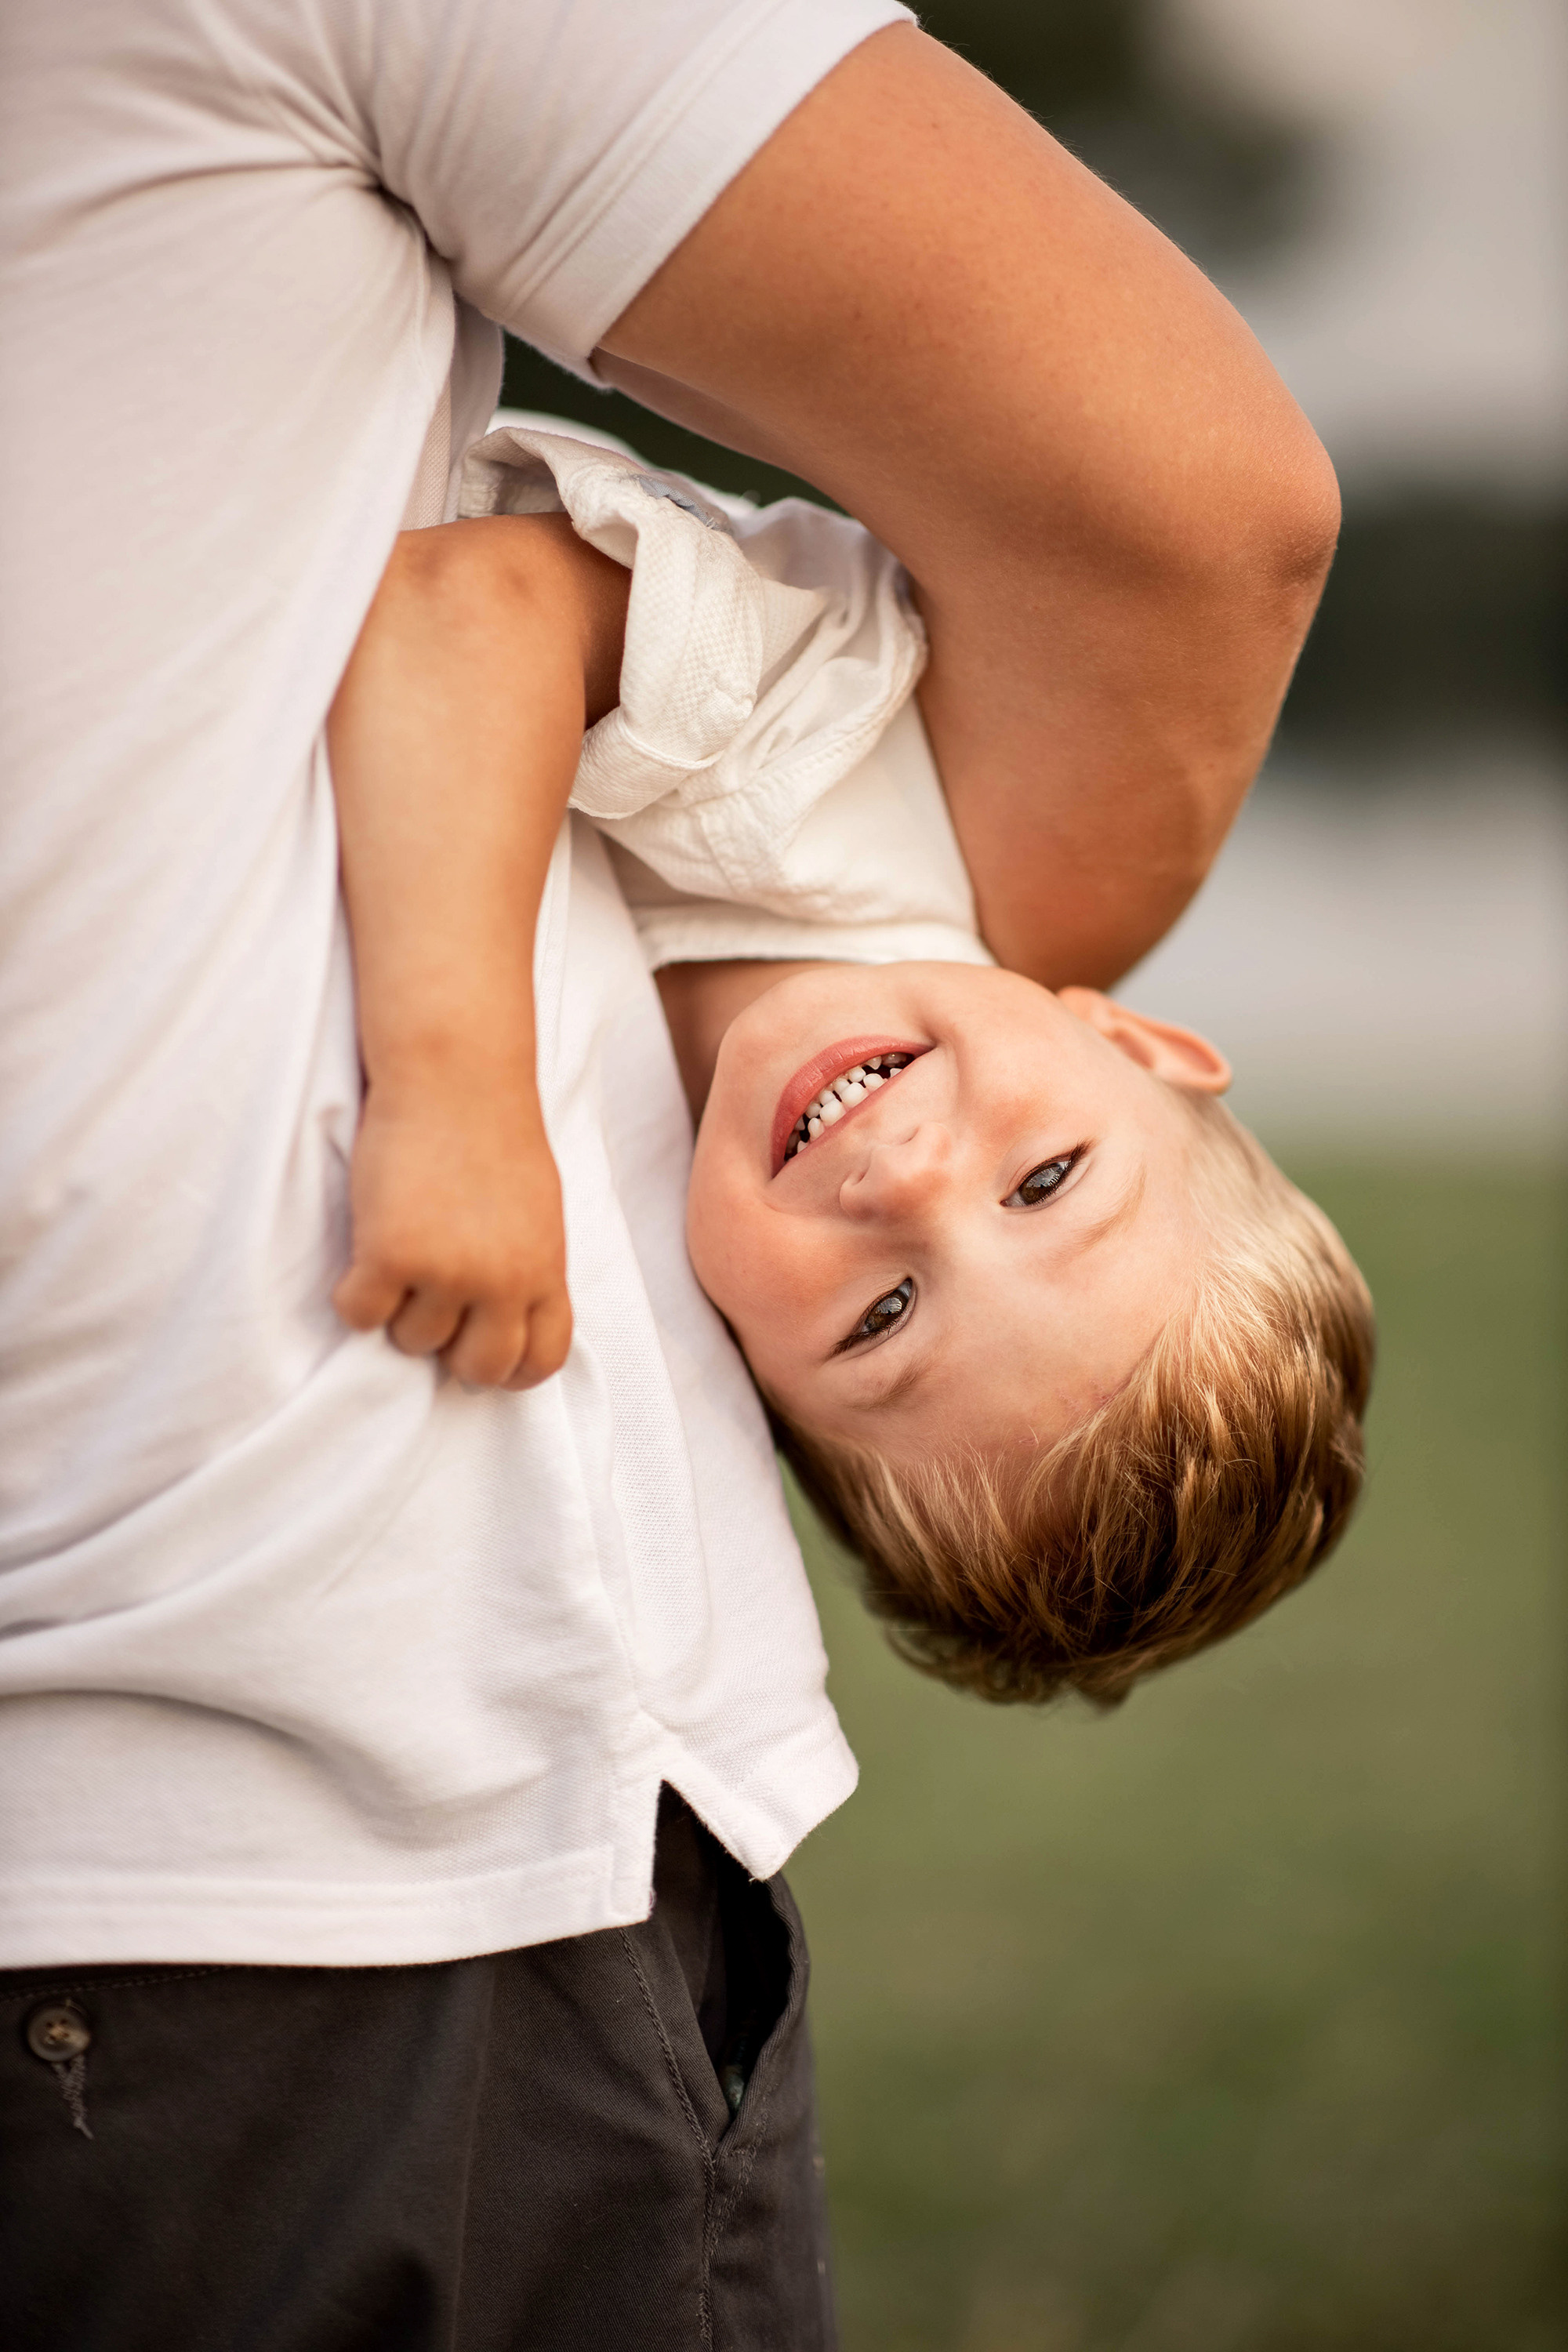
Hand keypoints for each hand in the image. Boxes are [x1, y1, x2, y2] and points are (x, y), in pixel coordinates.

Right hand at [332, 1068, 571, 1390]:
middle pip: (479, 1369)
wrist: (455, 1074)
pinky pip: (361, 1315)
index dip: (512, 1369)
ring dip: (398, 1310)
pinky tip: (361, 1258)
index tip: (483, 1356)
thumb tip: (508, 1317)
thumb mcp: (537, 1210)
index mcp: (546, 1269)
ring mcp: (447, 1271)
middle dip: (450, 1351)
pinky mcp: (390, 1255)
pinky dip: (353, 1296)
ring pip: (412, 1340)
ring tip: (398, 1254)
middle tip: (429, 1310)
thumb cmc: (494, 1130)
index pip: (544, 1359)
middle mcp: (503, 1281)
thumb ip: (526, 1266)